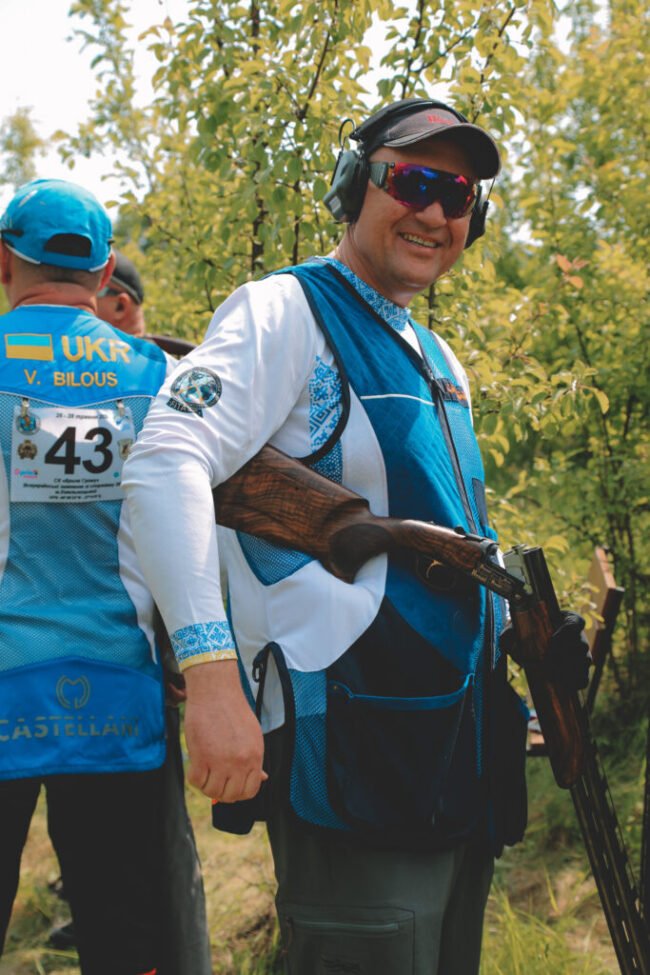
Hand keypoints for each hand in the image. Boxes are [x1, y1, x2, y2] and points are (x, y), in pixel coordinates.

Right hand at [183, 660, 267, 801]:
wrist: (216, 692)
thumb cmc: (233, 710)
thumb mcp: (253, 734)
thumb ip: (255, 759)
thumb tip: (262, 778)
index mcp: (255, 757)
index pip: (250, 791)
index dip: (240, 792)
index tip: (231, 786)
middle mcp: (239, 762)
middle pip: (231, 795)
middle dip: (222, 792)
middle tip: (215, 780)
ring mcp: (220, 761)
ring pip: (212, 791)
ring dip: (207, 786)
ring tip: (205, 772)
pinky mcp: (201, 757)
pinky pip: (196, 781)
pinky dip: (194, 778)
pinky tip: (196, 766)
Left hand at [500, 611, 591, 690]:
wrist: (530, 647)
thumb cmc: (526, 633)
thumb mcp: (517, 628)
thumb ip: (510, 631)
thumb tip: (507, 637)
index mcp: (567, 620)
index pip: (576, 622)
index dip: (567, 632)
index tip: (552, 640)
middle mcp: (578, 636)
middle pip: (582, 645)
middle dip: (565, 655)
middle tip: (548, 661)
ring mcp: (582, 654)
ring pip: (586, 661)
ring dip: (570, 669)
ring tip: (552, 673)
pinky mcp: (580, 670)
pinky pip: (585, 678)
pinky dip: (576, 682)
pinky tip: (562, 684)